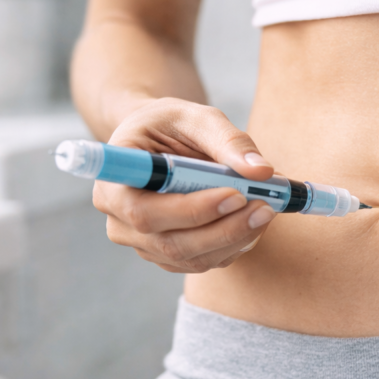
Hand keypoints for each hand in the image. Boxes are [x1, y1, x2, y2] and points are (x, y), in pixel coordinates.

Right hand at [93, 96, 277, 272]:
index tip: (234, 194)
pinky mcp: (166, 255)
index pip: (144, 211)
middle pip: (170, 243)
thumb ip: (228, 140)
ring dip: (235, 239)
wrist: (159, 140)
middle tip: (264, 207)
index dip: (189, 210)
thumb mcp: (196, 117)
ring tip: (265, 210)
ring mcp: (142, 243)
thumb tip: (261, 171)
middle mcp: (119, 220)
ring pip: (191, 257)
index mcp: (113, 181)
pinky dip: (233, 245)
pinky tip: (253, 222)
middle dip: (224, 229)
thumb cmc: (171, 125)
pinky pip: (203, 261)